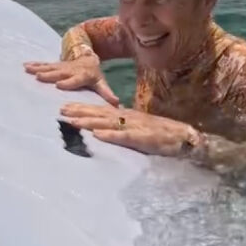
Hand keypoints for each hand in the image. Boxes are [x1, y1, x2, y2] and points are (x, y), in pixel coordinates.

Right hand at [23, 54, 119, 105]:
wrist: (88, 58)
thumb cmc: (94, 75)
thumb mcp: (101, 82)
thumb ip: (107, 93)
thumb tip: (117, 103)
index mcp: (82, 76)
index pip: (75, 80)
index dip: (68, 82)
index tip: (59, 85)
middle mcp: (70, 70)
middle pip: (60, 72)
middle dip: (50, 75)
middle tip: (39, 77)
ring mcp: (62, 66)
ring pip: (50, 67)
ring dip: (39, 69)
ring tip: (28, 70)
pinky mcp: (55, 64)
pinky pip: (44, 65)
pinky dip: (35, 65)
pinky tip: (25, 66)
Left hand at [59, 102, 191, 156]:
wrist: (185, 137)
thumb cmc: (163, 135)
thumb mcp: (139, 129)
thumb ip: (123, 128)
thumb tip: (105, 128)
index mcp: (127, 116)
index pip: (101, 110)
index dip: (83, 108)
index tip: (65, 107)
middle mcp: (129, 119)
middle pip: (100, 114)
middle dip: (80, 111)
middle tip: (60, 110)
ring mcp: (136, 127)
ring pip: (108, 123)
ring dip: (89, 121)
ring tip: (72, 121)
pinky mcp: (143, 139)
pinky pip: (124, 137)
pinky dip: (111, 135)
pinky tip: (98, 135)